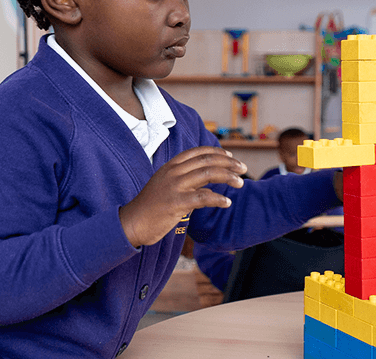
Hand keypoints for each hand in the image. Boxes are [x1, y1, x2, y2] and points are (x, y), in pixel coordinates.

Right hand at [119, 146, 247, 247]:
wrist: (131, 222)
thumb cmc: (151, 207)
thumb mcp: (166, 186)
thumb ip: (185, 181)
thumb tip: (208, 185)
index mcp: (171, 166)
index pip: (198, 152)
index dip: (217, 152)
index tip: (231, 156)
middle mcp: (173, 172)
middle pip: (207, 160)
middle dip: (229, 162)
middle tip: (243, 168)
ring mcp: (174, 186)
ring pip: (207, 174)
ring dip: (228, 177)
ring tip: (241, 183)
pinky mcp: (175, 203)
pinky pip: (202, 198)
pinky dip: (218, 199)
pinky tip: (227, 202)